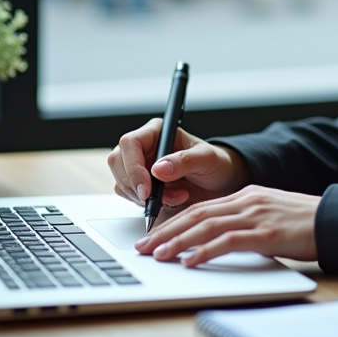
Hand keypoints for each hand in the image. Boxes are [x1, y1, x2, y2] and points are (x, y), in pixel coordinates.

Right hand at [107, 119, 251, 209]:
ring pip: (121, 181)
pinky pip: (129, 195)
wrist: (219, 183)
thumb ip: (184, 161)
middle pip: (117, 162)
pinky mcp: (140, 185)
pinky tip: (168, 201)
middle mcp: (144, 147)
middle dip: (136, 185)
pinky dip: (146, 204)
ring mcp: (140, 166)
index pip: (130, 143)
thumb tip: (158, 169)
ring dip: (144, 197)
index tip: (146, 189)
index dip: (133, 167)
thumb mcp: (206, 159)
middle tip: (158, 198)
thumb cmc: (215, 164)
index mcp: (157, 132)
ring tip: (175, 196)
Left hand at [134, 185, 319, 267]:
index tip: (153, 236)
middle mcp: (246, 201)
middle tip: (143, 246)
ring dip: (178, 241)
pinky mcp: (265, 233)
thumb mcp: (269, 216)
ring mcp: (255, 215)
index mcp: (245, 195)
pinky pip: (227, 241)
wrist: (335, 219)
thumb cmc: (304, 223)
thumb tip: (218, 240)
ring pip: (206, 226)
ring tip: (158, 254)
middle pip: (196, 214)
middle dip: (166, 231)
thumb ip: (244, 222)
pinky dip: (205, 251)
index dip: (172, 222)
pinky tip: (190, 261)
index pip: (200, 207)